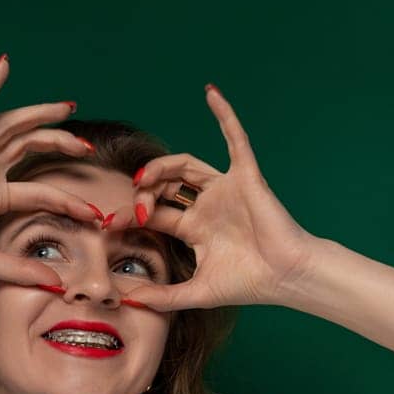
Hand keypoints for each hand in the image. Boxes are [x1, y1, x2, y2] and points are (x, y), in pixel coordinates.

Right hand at [0, 56, 105, 285]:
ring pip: (12, 125)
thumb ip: (21, 269)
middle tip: (87, 148)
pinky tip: (3, 67)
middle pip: (31, 146)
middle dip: (60, 143)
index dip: (68, 199)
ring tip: (66, 107)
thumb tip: (55, 284)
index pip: (40, 190)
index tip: (94, 214)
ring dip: (39, 113)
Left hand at [118, 85, 317, 311]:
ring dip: (162, 167)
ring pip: (186, 165)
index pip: (155, 214)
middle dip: (143, 192)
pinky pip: (236, 138)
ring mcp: (225, 189)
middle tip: (132, 205)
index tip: (108, 224)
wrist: (285, 276)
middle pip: (165, 186)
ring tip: (144, 177)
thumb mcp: (196, 292)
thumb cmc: (249, 284)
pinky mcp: (245, 176)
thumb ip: (163, 297)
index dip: (130, 215)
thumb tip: (128, 299)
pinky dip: (225, 115)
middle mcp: (207, 206)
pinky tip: (212, 94)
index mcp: (195, 229)